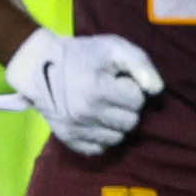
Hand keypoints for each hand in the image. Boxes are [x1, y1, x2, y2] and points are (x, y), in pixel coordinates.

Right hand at [0, 27, 162, 155]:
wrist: (39, 65)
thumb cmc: (82, 54)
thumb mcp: (114, 47)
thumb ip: (140, 64)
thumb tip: (156, 90)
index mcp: (96, 89)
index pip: (137, 100)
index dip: (131, 88)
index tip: (118, 80)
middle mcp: (84, 113)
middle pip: (131, 122)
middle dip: (127, 107)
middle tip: (112, 93)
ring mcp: (75, 128)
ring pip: (118, 138)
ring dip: (116, 123)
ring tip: (103, 105)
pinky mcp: (68, 138)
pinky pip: (99, 149)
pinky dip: (101, 136)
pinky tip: (95, 120)